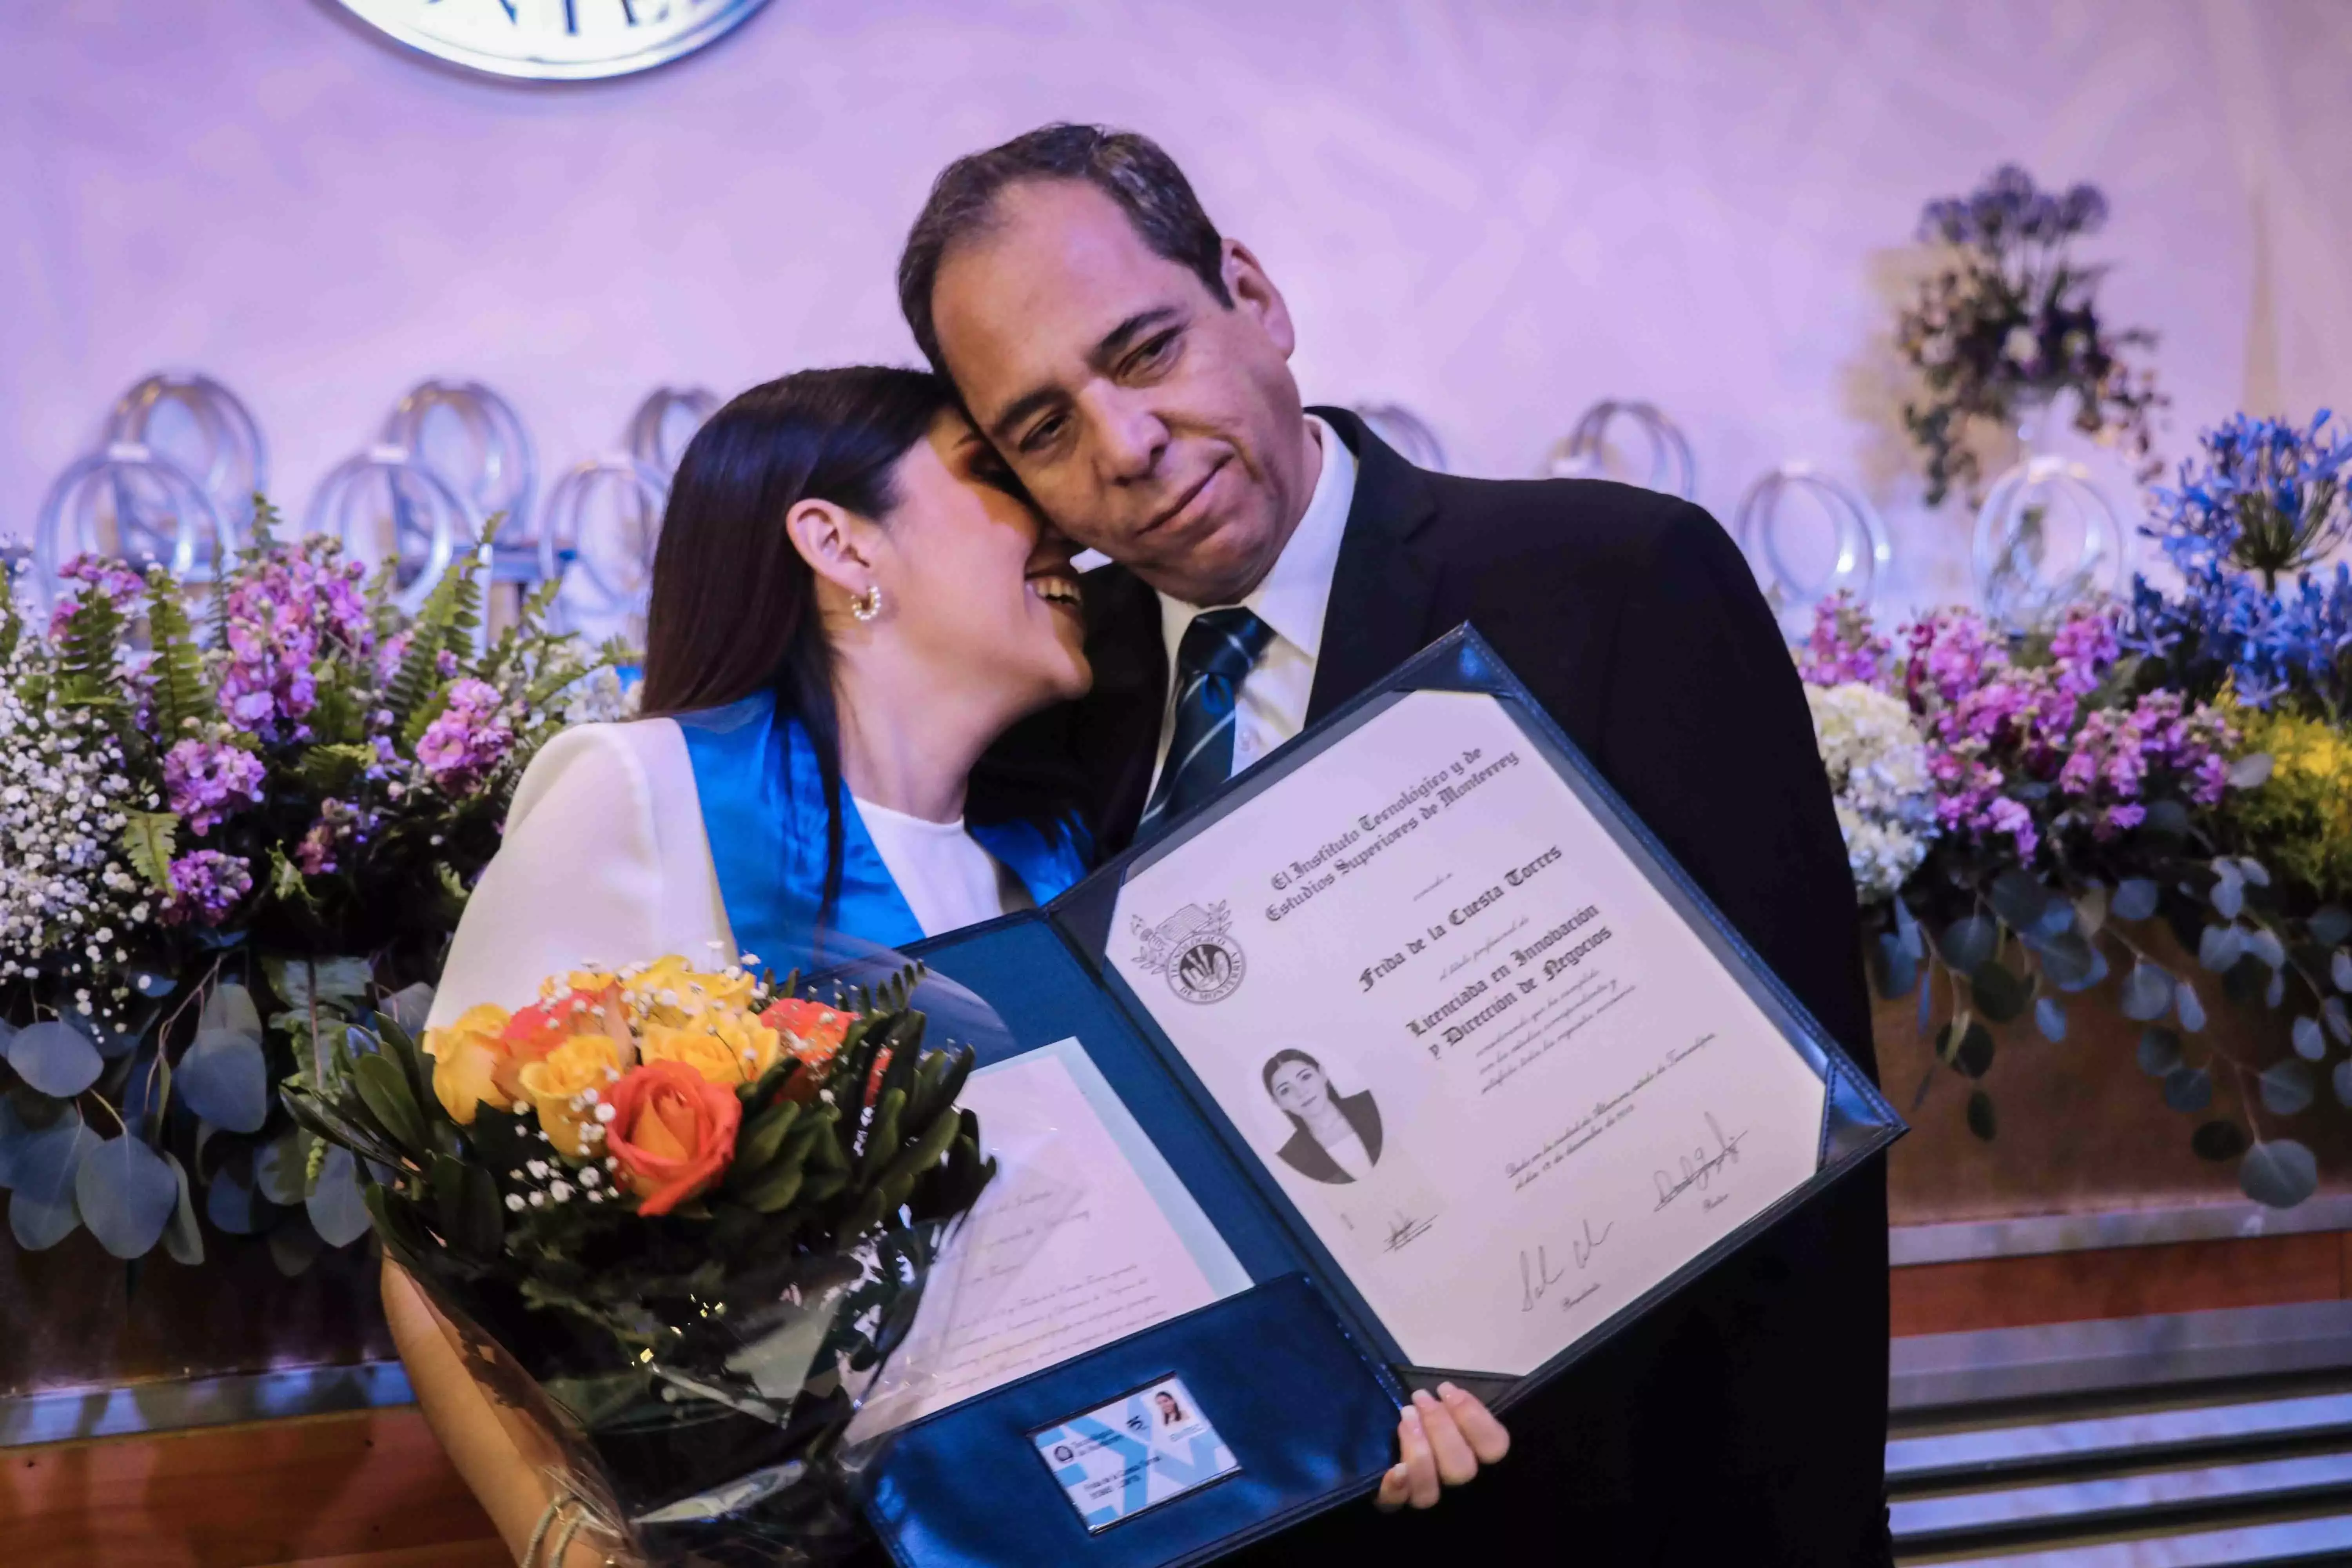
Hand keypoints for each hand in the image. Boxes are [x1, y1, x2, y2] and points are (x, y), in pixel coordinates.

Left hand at [1374, 1383, 1508, 1510]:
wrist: (1401, 1466)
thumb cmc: (1437, 1429)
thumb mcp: (1455, 1418)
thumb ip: (1460, 1412)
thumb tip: (1449, 1395)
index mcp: (1483, 1463)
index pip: (1493, 1447)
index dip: (1471, 1416)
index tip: (1446, 1390)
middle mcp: (1461, 1489)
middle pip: (1460, 1469)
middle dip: (1439, 1427)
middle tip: (1421, 1397)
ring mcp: (1430, 1502)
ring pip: (1430, 1491)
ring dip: (1418, 1449)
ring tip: (1406, 1414)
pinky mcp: (1397, 1507)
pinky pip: (1397, 1505)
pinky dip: (1395, 1487)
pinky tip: (1394, 1469)